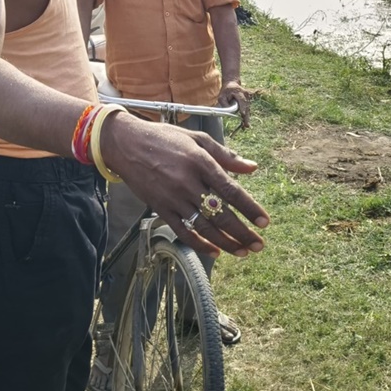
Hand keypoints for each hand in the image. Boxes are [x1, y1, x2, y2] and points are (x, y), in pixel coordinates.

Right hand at [99, 111, 268, 257]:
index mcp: (201, 162)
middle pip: (220, 214)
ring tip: (243, 252)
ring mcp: (173, 198)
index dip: (250, 208)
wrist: (126, 144)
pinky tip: (215, 251)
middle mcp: (188, 182)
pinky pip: (183, 231)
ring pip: (204, 227)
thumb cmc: (164, 138)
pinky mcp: (160, 209)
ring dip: (226, 242)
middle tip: (259, 245)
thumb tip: (252, 168)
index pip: (231, 190)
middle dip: (242, 233)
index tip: (264, 222)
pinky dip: (199, 244)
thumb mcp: (198, 139)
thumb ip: (226, 156)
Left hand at [218, 80, 252, 127]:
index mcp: (239, 92)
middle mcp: (246, 95)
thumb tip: (229, 112)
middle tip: (247, 125)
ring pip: (247, 109)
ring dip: (247, 117)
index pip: (242, 101)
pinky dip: (246, 115)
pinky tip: (245, 123)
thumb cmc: (226, 91)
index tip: (243, 114)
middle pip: (246, 107)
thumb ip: (224, 103)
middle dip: (246, 116)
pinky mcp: (248, 101)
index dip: (242, 108)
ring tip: (246, 126)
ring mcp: (248, 98)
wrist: (232, 84)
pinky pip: (247, 109)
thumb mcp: (221, 96)